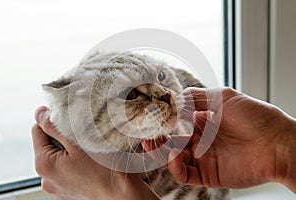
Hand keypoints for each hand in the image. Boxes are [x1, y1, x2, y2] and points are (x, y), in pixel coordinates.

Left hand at [32, 106, 158, 199]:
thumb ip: (54, 126)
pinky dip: (74, 162)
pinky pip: (65, 169)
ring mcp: (57, 187)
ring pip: (58, 157)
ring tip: (87, 150)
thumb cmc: (104, 168)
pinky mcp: (67, 191)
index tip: (69, 118)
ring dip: (69, 150)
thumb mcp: (78, 142)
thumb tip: (39, 114)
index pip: (37, 130)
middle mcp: (46, 179)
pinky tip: (89, 162)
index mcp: (44, 164)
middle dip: (62, 136)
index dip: (52, 120)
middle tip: (82, 135)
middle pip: (48, 145)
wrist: (123, 193)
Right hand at [143, 87, 295, 191]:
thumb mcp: (222, 98)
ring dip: (160, 151)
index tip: (150, 114)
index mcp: (203, 121)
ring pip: (173, 157)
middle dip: (156, 136)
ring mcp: (203, 157)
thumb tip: (173, 97)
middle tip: (145, 132)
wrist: (276, 143)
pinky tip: (173, 156)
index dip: (163, 118)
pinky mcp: (207, 174)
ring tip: (151, 143)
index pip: (176, 121)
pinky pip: (185, 174)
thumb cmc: (254, 116)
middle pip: (170, 140)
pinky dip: (174, 167)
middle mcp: (200, 139)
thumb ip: (196, 97)